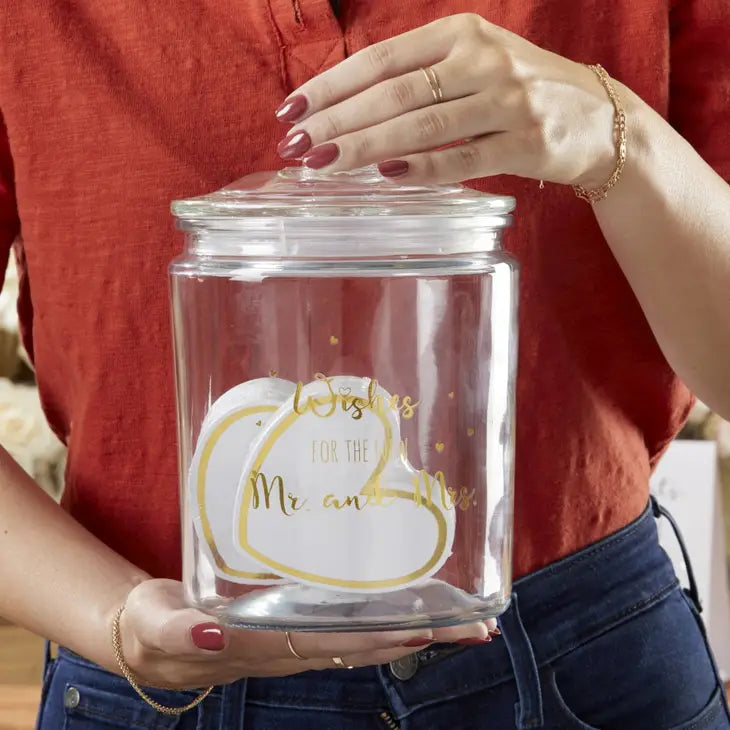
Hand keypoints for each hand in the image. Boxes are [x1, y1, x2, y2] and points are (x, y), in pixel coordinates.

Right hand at [113, 579, 497, 688]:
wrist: (146, 635)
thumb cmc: (150, 628)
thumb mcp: (155, 627)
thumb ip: (181, 632)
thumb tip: (214, 636)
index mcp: (261, 647)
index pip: (333, 643)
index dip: (382, 637)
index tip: (430, 629)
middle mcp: (288, 649)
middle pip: (364, 646)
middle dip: (421, 637)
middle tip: (476, 624)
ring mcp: (292, 641)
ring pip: (361, 638)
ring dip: (411, 630)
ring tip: (458, 616)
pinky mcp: (288, 627)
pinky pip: (342, 626)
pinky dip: (379, 619)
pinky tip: (403, 605)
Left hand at [275, 13, 616, 187]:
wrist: (600, 118)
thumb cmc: (521, 91)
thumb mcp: (472, 63)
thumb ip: (419, 77)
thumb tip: (347, 108)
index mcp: (460, 33)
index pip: (381, 59)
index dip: (331, 85)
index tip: (291, 109)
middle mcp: (483, 60)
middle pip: (394, 92)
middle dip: (337, 120)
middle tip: (295, 145)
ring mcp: (508, 101)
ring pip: (423, 124)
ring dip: (367, 146)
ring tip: (324, 163)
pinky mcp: (526, 144)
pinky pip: (464, 158)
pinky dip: (423, 169)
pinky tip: (387, 177)